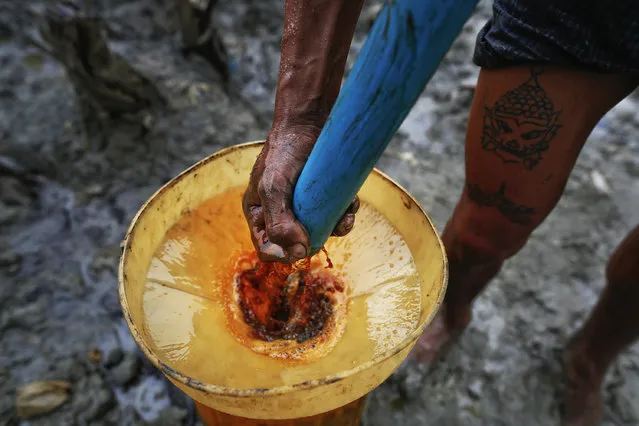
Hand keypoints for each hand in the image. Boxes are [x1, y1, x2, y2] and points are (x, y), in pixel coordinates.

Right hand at [243, 126, 358, 262]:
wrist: (310, 121)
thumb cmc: (284, 151)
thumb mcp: (273, 188)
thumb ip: (279, 224)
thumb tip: (298, 253)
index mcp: (260, 213)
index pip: (267, 249)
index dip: (283, 254)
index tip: (301, 245)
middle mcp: (282, 213)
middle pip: (298, 245)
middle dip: (316, 240)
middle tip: (326, 226)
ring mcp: (305, 207)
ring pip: (321, 233)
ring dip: (336, 228)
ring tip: (343, 215)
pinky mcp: (325, 199)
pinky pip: (337, 218)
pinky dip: (346, 214)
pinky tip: (350, 203)